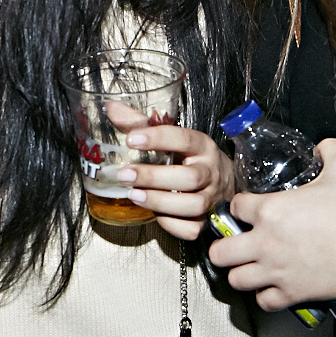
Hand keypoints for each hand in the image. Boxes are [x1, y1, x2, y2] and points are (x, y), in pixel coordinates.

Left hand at [111, 102, 235, 240]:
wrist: (224, 182)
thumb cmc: (191, 157)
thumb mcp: (173, 136)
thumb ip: (142, 122)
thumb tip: (111, 108)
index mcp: (202, 146)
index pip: (184, 138)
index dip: (158, 138)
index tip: (132, 139)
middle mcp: (210, 172)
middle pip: (189, 177)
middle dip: (154, 177)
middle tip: (125, 175)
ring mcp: (211, 198)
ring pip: (192, 205)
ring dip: (160, 202)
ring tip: (134, 195)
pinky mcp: (207, 221)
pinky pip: (191, 228)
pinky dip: (171, 224)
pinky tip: (155, 214)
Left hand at [207, 139, 335, 309]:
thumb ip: (328, 150)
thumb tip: (325, 146)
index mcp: (271, 210)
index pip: (234, 208)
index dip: (239, 208)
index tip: (246, 211)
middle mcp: (267, 242)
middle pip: (220, 252)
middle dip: (224, 247)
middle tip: (235, 244)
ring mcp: (278, 270)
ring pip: (236, 280)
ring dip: (241, 273)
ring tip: (250, 268)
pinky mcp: (294, 293)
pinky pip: (265, 302)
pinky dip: (266, 296)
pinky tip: (274, 287)